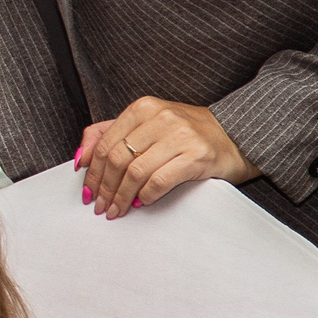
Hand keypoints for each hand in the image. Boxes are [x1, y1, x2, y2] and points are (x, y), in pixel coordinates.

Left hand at [76, 98, 256, 218]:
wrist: (236, 136)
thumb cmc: (188, 133)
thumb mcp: (148, 124)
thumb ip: (111, 133)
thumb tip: (81, 158)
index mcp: (144, 108)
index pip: (106, 143)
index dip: (93, 171)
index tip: (88, 190)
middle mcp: (161, 118)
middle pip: (118, 158)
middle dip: (104, 187)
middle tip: (100, 206)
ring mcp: (181, 136)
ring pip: (136, 171)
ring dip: (121, 196)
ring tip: (116, 210)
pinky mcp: (197, 156)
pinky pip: (160, 180)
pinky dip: (146, 195)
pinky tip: (142, 203)